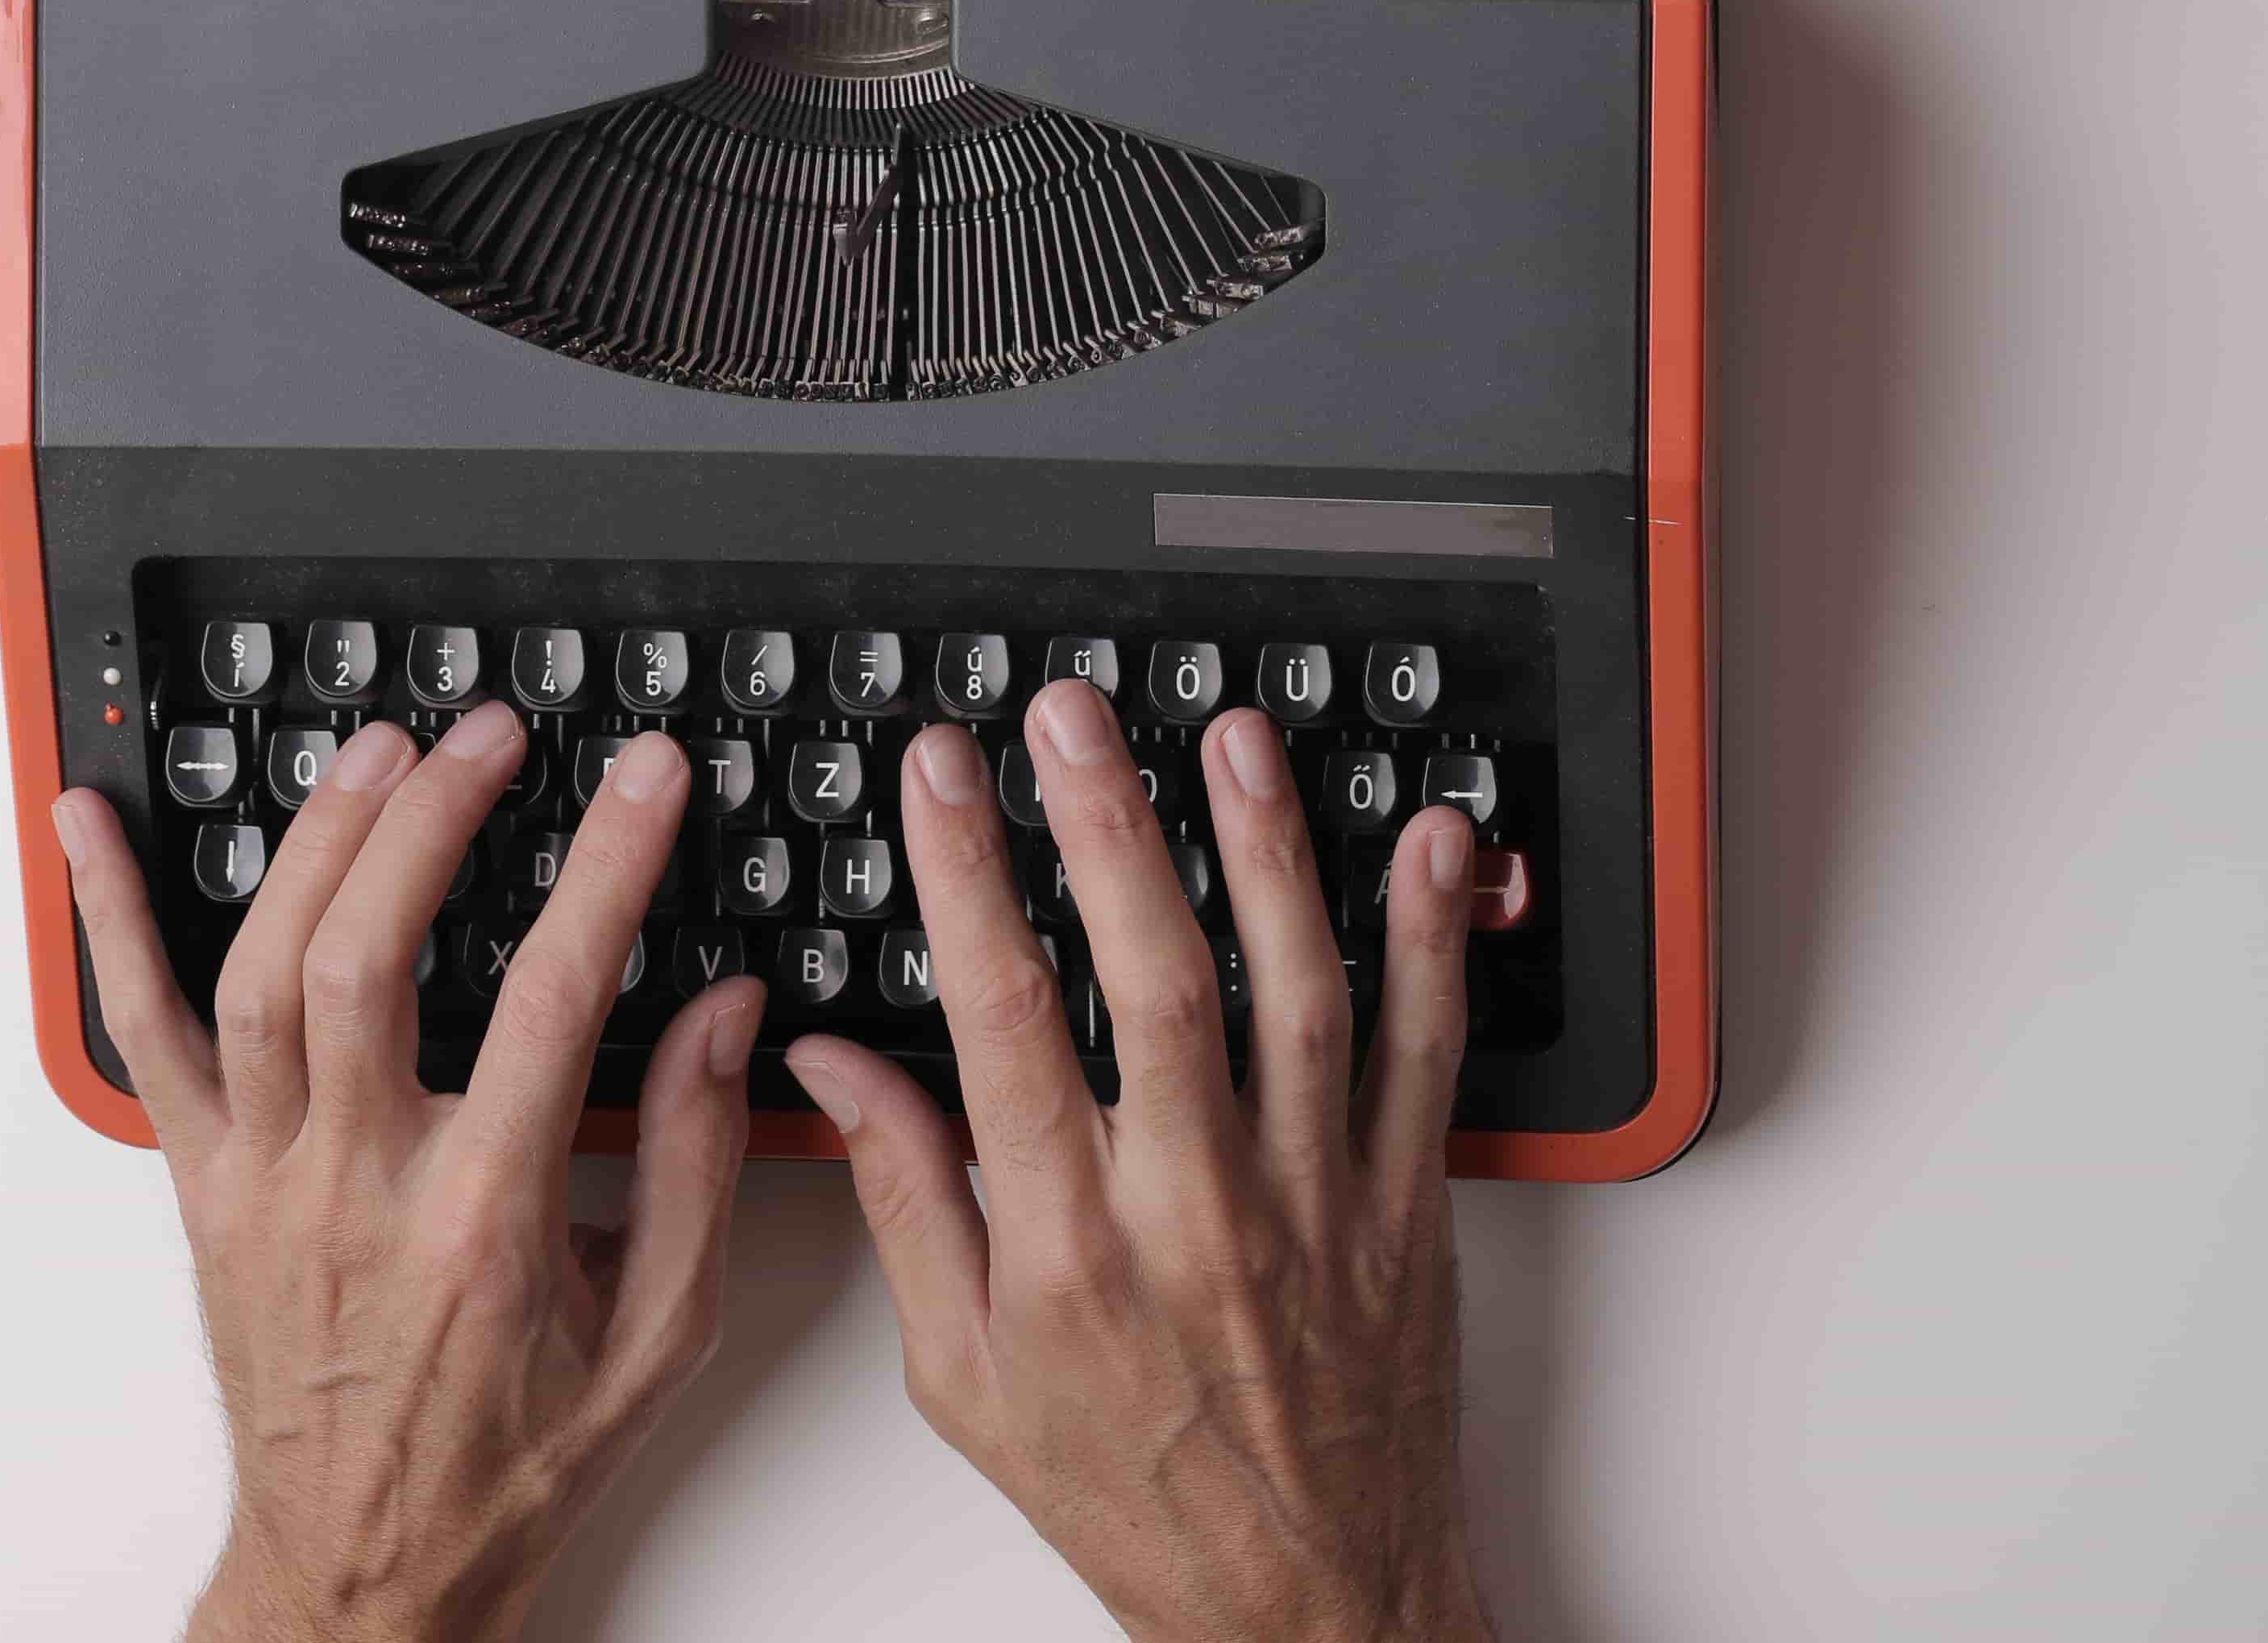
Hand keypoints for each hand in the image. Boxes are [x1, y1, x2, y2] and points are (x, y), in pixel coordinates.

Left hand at [53, 709, 765, 1642]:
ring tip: (378, 749)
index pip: (553, 995)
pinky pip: (142, 1035)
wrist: (366, 1581)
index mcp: (482, 1222)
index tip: (647, 778)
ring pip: (262, 973)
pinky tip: (91, 821)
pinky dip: (109, 920)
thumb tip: (724, 1013)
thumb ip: (694, 1162)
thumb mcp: (656, 1338)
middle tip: (492, 734)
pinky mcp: (201, 1187)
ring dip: (315, 841)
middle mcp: (356, 1189)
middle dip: (434, 817)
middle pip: (372, 956)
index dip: (609, 865)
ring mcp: (262, 1182)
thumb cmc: (506, 1464)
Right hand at [784, 682, 1489, 1642]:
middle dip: (1107, 825)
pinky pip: (1429, 1054)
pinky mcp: (1408, 1208)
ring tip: (1233, 738)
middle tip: (1073, 713)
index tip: (942, 774)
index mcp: (1072, 1249)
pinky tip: (1431, 843)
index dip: (967, 878)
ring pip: (1297, 993)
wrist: (1306, 1611)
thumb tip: (830, 1065)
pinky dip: (1437, 941)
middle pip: (1154, 979)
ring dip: (1267, 850)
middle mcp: (1196, 1212)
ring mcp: (1314, 1202)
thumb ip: (899, 1199)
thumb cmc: (1133, 1495)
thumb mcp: (964, 1376)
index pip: (1004, 1021)